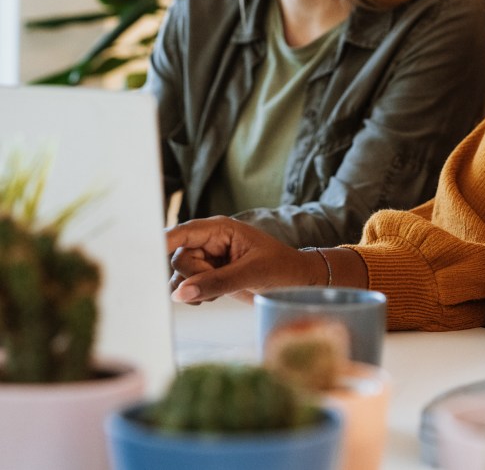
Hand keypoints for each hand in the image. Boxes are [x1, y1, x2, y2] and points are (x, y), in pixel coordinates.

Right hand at [166, 216, 324, 303]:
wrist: (297, 283)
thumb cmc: (281, 269)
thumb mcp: (251, 273)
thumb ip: (215, 282)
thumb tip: (179, 294)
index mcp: (221, 229)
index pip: (184, 231)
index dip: (163, 241)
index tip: (144, 253)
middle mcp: (210, 242)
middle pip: (179, 257)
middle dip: (193, 276)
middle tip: (217, 283)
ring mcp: (209, 260)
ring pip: (181, 275)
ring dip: (193, 288)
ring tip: (219, 292)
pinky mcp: (209, 277)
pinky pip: (187, 287)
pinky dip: (194, 296)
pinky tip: (212, 298)